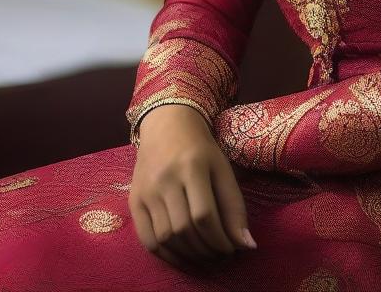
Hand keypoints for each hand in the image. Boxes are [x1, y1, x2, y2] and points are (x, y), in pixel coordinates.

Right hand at [128, 104, 258, 267]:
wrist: (166, 125)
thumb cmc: (199, 148)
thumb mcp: (222, 168)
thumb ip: (234, 206)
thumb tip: (246, 245)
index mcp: (191, 165)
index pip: (204, 215)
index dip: (220, 240)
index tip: (232, 249)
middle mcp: (164, 178)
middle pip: (184, 229)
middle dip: (206, 250)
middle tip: (219, 255)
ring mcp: (146, 190)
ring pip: (166, 237)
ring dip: (189, 255)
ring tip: (205, 256)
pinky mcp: (134, 200)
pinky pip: (147, 239)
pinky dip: (166, 255)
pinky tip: (183, 256)